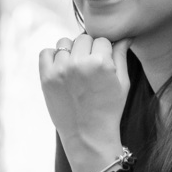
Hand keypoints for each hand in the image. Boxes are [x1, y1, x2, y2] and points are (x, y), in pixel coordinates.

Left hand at [38, 35, 131, 171]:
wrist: (88, 135)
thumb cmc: (109, 109)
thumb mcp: (123, 83)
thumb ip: (121, 56)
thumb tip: (125, 36)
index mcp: (101, 62)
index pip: (102, 40)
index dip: (104, 50)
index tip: (103, 63)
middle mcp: (79, 63)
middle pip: (83, 39)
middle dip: (88, 50)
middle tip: (90, 68)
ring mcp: (61, 70)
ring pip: (65, 43)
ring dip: (71, 52)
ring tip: (76, 70)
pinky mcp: (46, 78)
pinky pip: (46, 53)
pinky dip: (52, 57)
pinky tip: (61, 69)